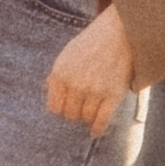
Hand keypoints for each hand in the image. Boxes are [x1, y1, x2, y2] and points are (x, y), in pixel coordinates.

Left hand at [45, 2, 137, 131]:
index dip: (60, 108)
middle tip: (80, 108)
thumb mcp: (67, 55)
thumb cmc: (90, 44)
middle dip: (74, 112)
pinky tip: (95, 132)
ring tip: (89, 112)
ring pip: (85, 118)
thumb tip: (47, 87)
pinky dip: (98, 128)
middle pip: (70, 114)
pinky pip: (102, 120)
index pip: (54, 107)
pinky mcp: (113, 94)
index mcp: (61, 74)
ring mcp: (94, 90)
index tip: (66, 106)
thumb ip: (57, 73)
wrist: (117, 33)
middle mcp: (75, 84)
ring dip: (86, 118)